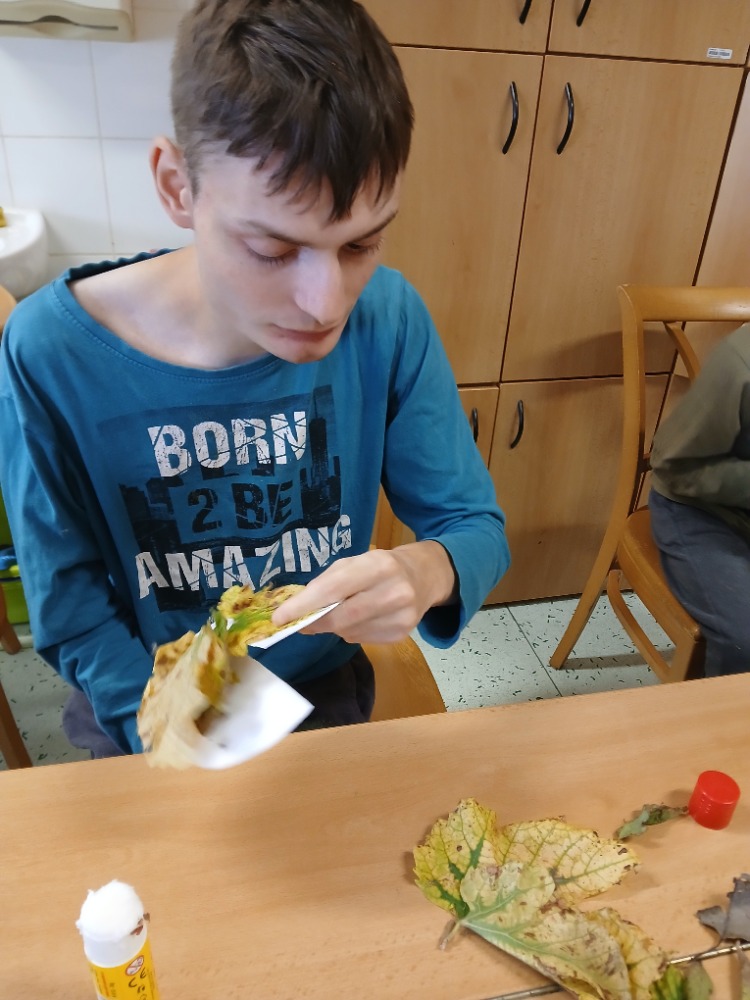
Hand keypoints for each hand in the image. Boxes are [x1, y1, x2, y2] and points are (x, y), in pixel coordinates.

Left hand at [271, 541, 457, 643]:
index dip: (304, 605)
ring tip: (336, 614)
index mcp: (379, 565)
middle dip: (314, 622)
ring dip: (333, 627)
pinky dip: (350, 632)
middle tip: (297, 624)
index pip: (334, 588)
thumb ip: (328, 582)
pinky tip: (358, 620)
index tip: (279, 618)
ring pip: (349, 632)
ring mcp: (402, 616)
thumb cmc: (380, 566)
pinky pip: (362, 640)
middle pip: (341, 616)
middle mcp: (395, 591)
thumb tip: (297, 611)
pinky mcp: (402, 634)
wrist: (424, 576)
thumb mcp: (356, 562)